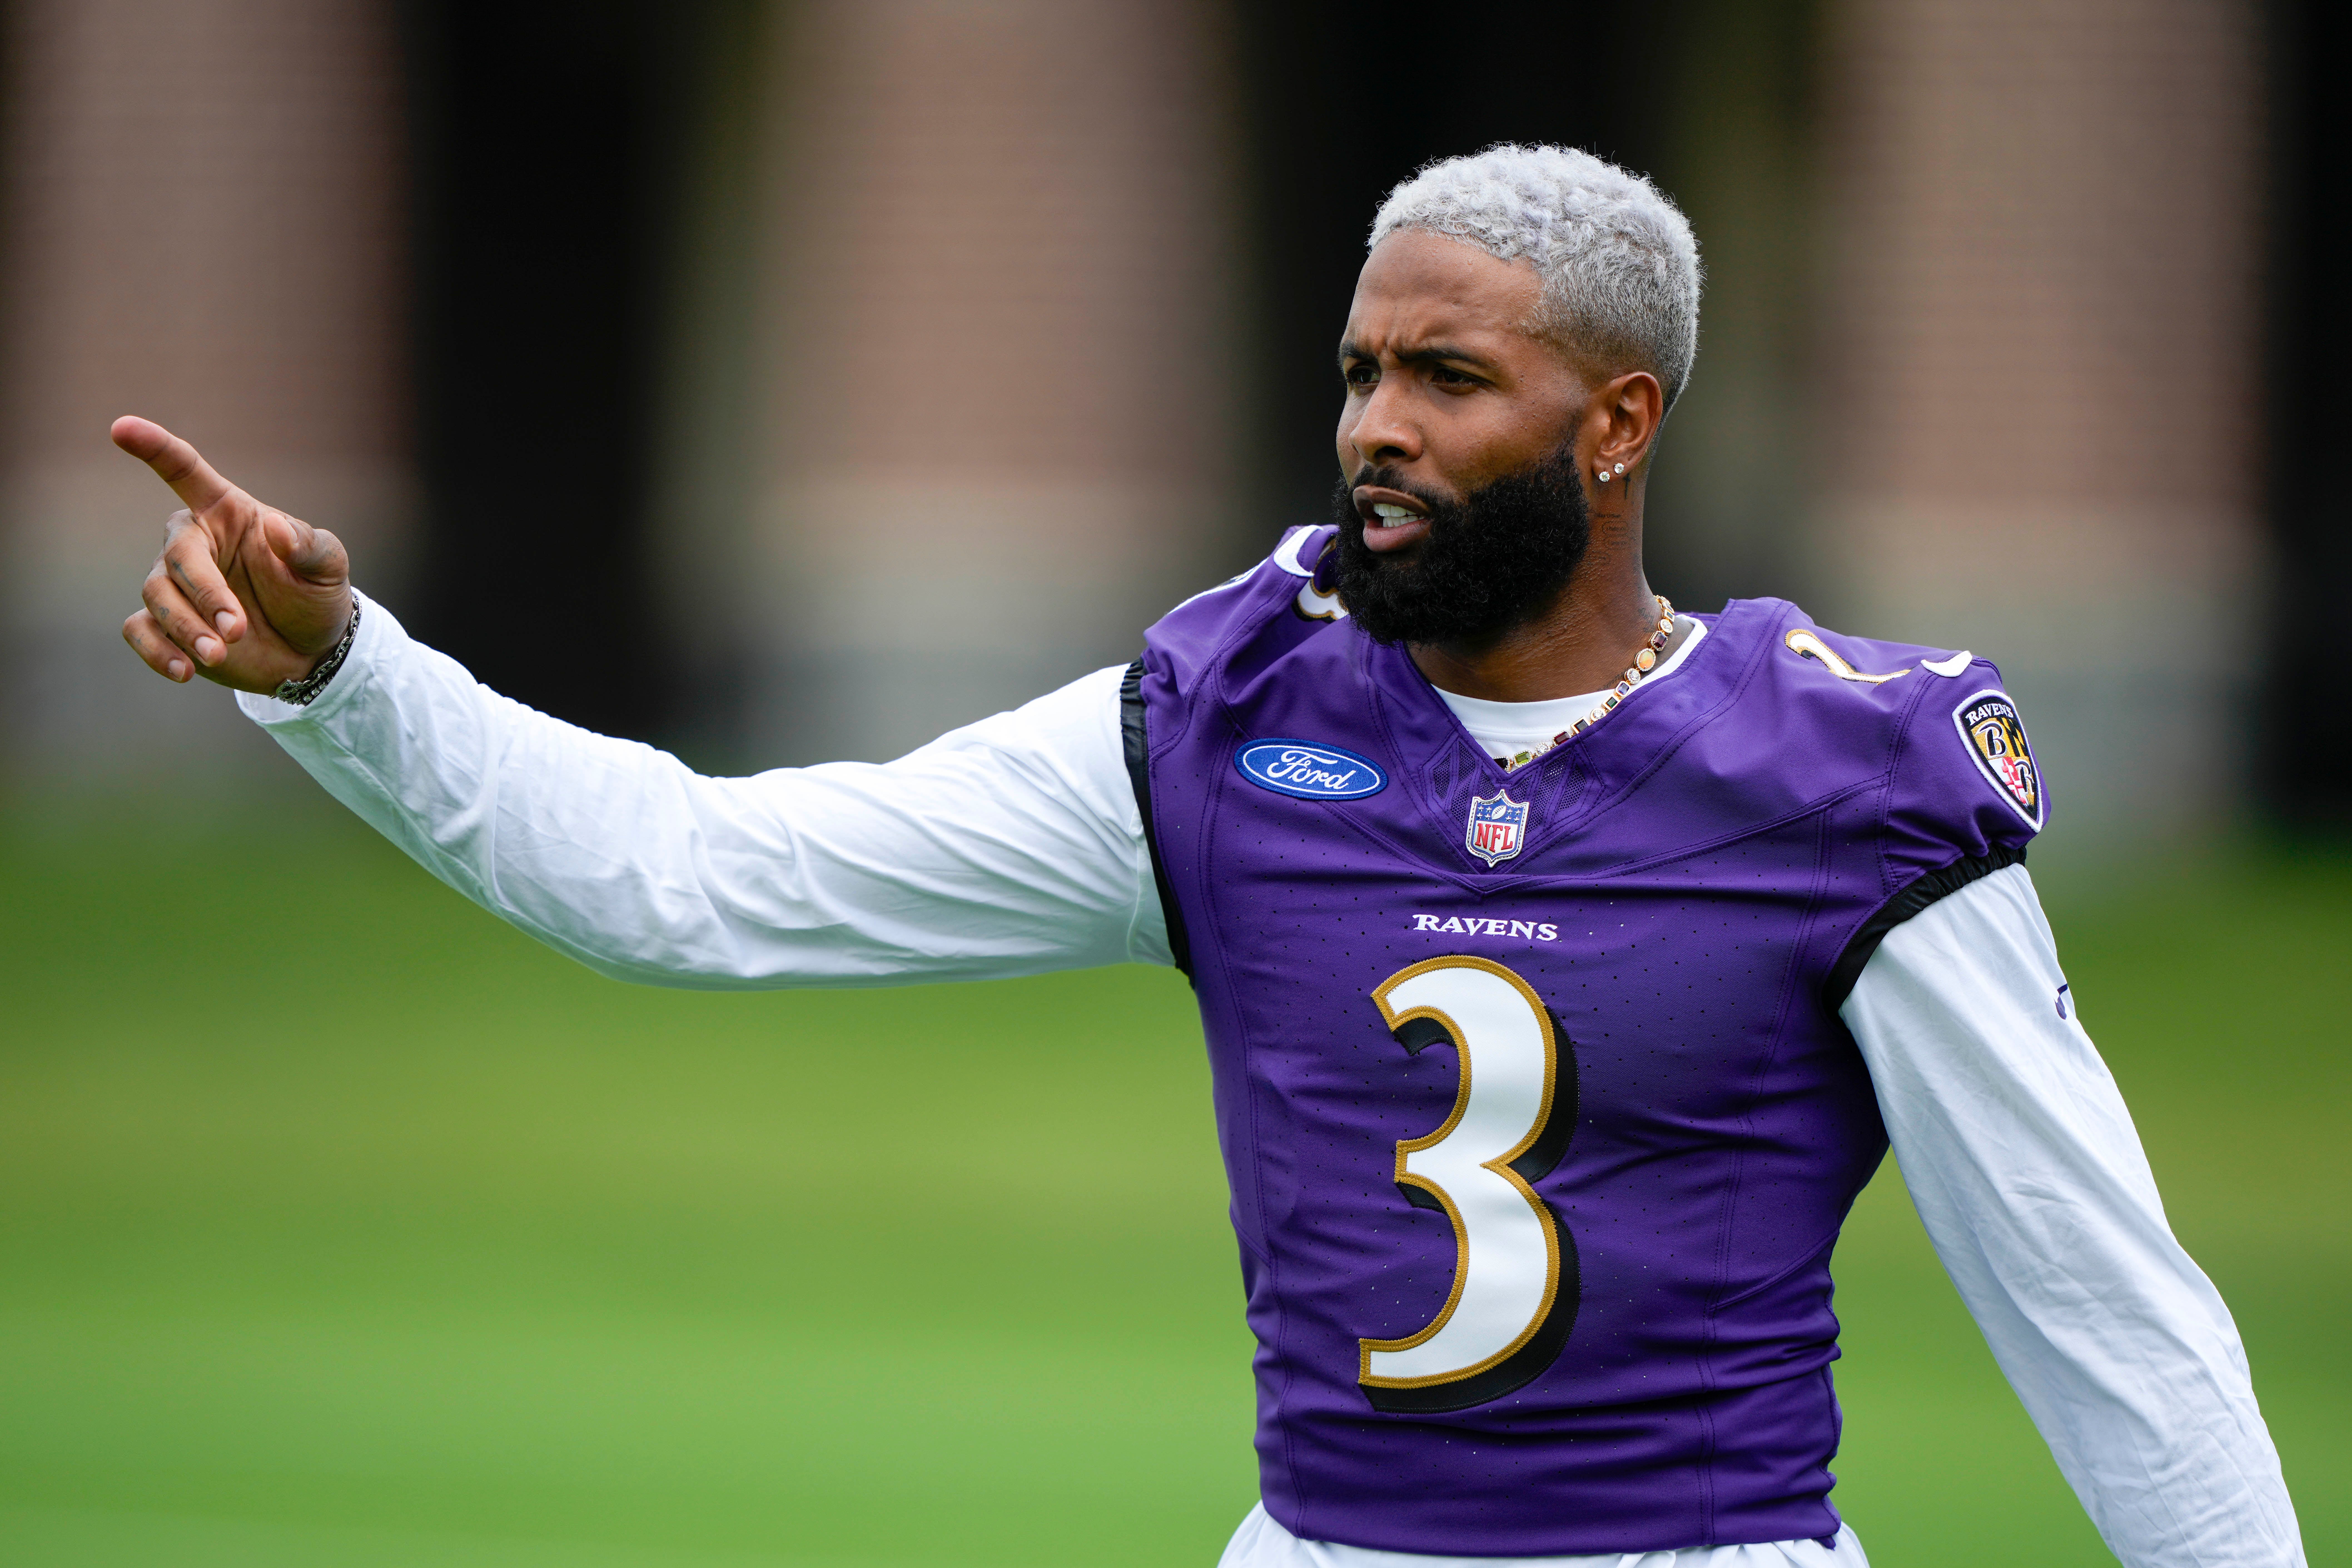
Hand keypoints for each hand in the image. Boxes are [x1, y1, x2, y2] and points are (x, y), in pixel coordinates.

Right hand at [114, 417, 354, 693]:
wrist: (314, 649)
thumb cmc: (316, 595)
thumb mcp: (329, 567)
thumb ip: (309, 546)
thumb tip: (276, 528)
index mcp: (227, 514)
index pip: (186, 472)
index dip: (155, 449)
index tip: (122, 428)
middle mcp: (195, 544)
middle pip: (176, 557)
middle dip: (203, 594)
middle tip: (236, 629)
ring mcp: (176, 586)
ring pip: (156, 596)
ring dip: (187, 628)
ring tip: (220, 655)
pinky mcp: (167, 626)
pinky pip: (140, 630)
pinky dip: (157, 651)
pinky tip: (185, 671)